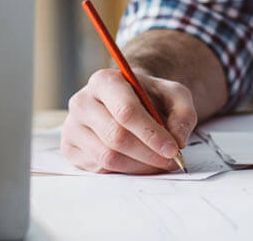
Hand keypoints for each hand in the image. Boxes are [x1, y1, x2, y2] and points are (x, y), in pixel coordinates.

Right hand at [61, 66, 197, 174]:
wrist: (126, 99)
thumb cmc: (149, 96)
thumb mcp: (173, 95)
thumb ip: (183, 114)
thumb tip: (177, 140)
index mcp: (104, 81)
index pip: (126, 111)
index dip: (151, 133)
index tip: (173, 149)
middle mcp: (82, 101)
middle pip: (116, 137)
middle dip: (148, 154)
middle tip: (171, 161)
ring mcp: (72, 126)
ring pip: (107, 157)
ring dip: (139, 166)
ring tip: (158, 163)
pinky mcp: (70, 148)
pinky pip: (99, 168)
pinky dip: (125, 171)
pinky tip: (139, 162)